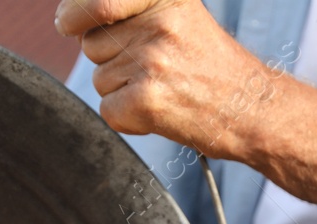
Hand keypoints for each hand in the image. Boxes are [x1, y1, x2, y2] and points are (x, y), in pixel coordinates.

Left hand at [55, 0, 277, 159]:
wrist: (250, 109)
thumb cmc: (212, 66)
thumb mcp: (180, 17)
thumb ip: (134, 11)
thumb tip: (70, 16)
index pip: (97, 1)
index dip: (75, 13)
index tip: (67, 22)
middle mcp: (158, 24)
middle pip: (93, 45)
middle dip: (112, 61)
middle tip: (154, 70)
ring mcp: (151, 62)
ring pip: (100, 80)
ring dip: (122, 91)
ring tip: (162, 89)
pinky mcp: (146, 99)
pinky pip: (108, 110)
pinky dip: (127, 119)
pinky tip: (158, 111)